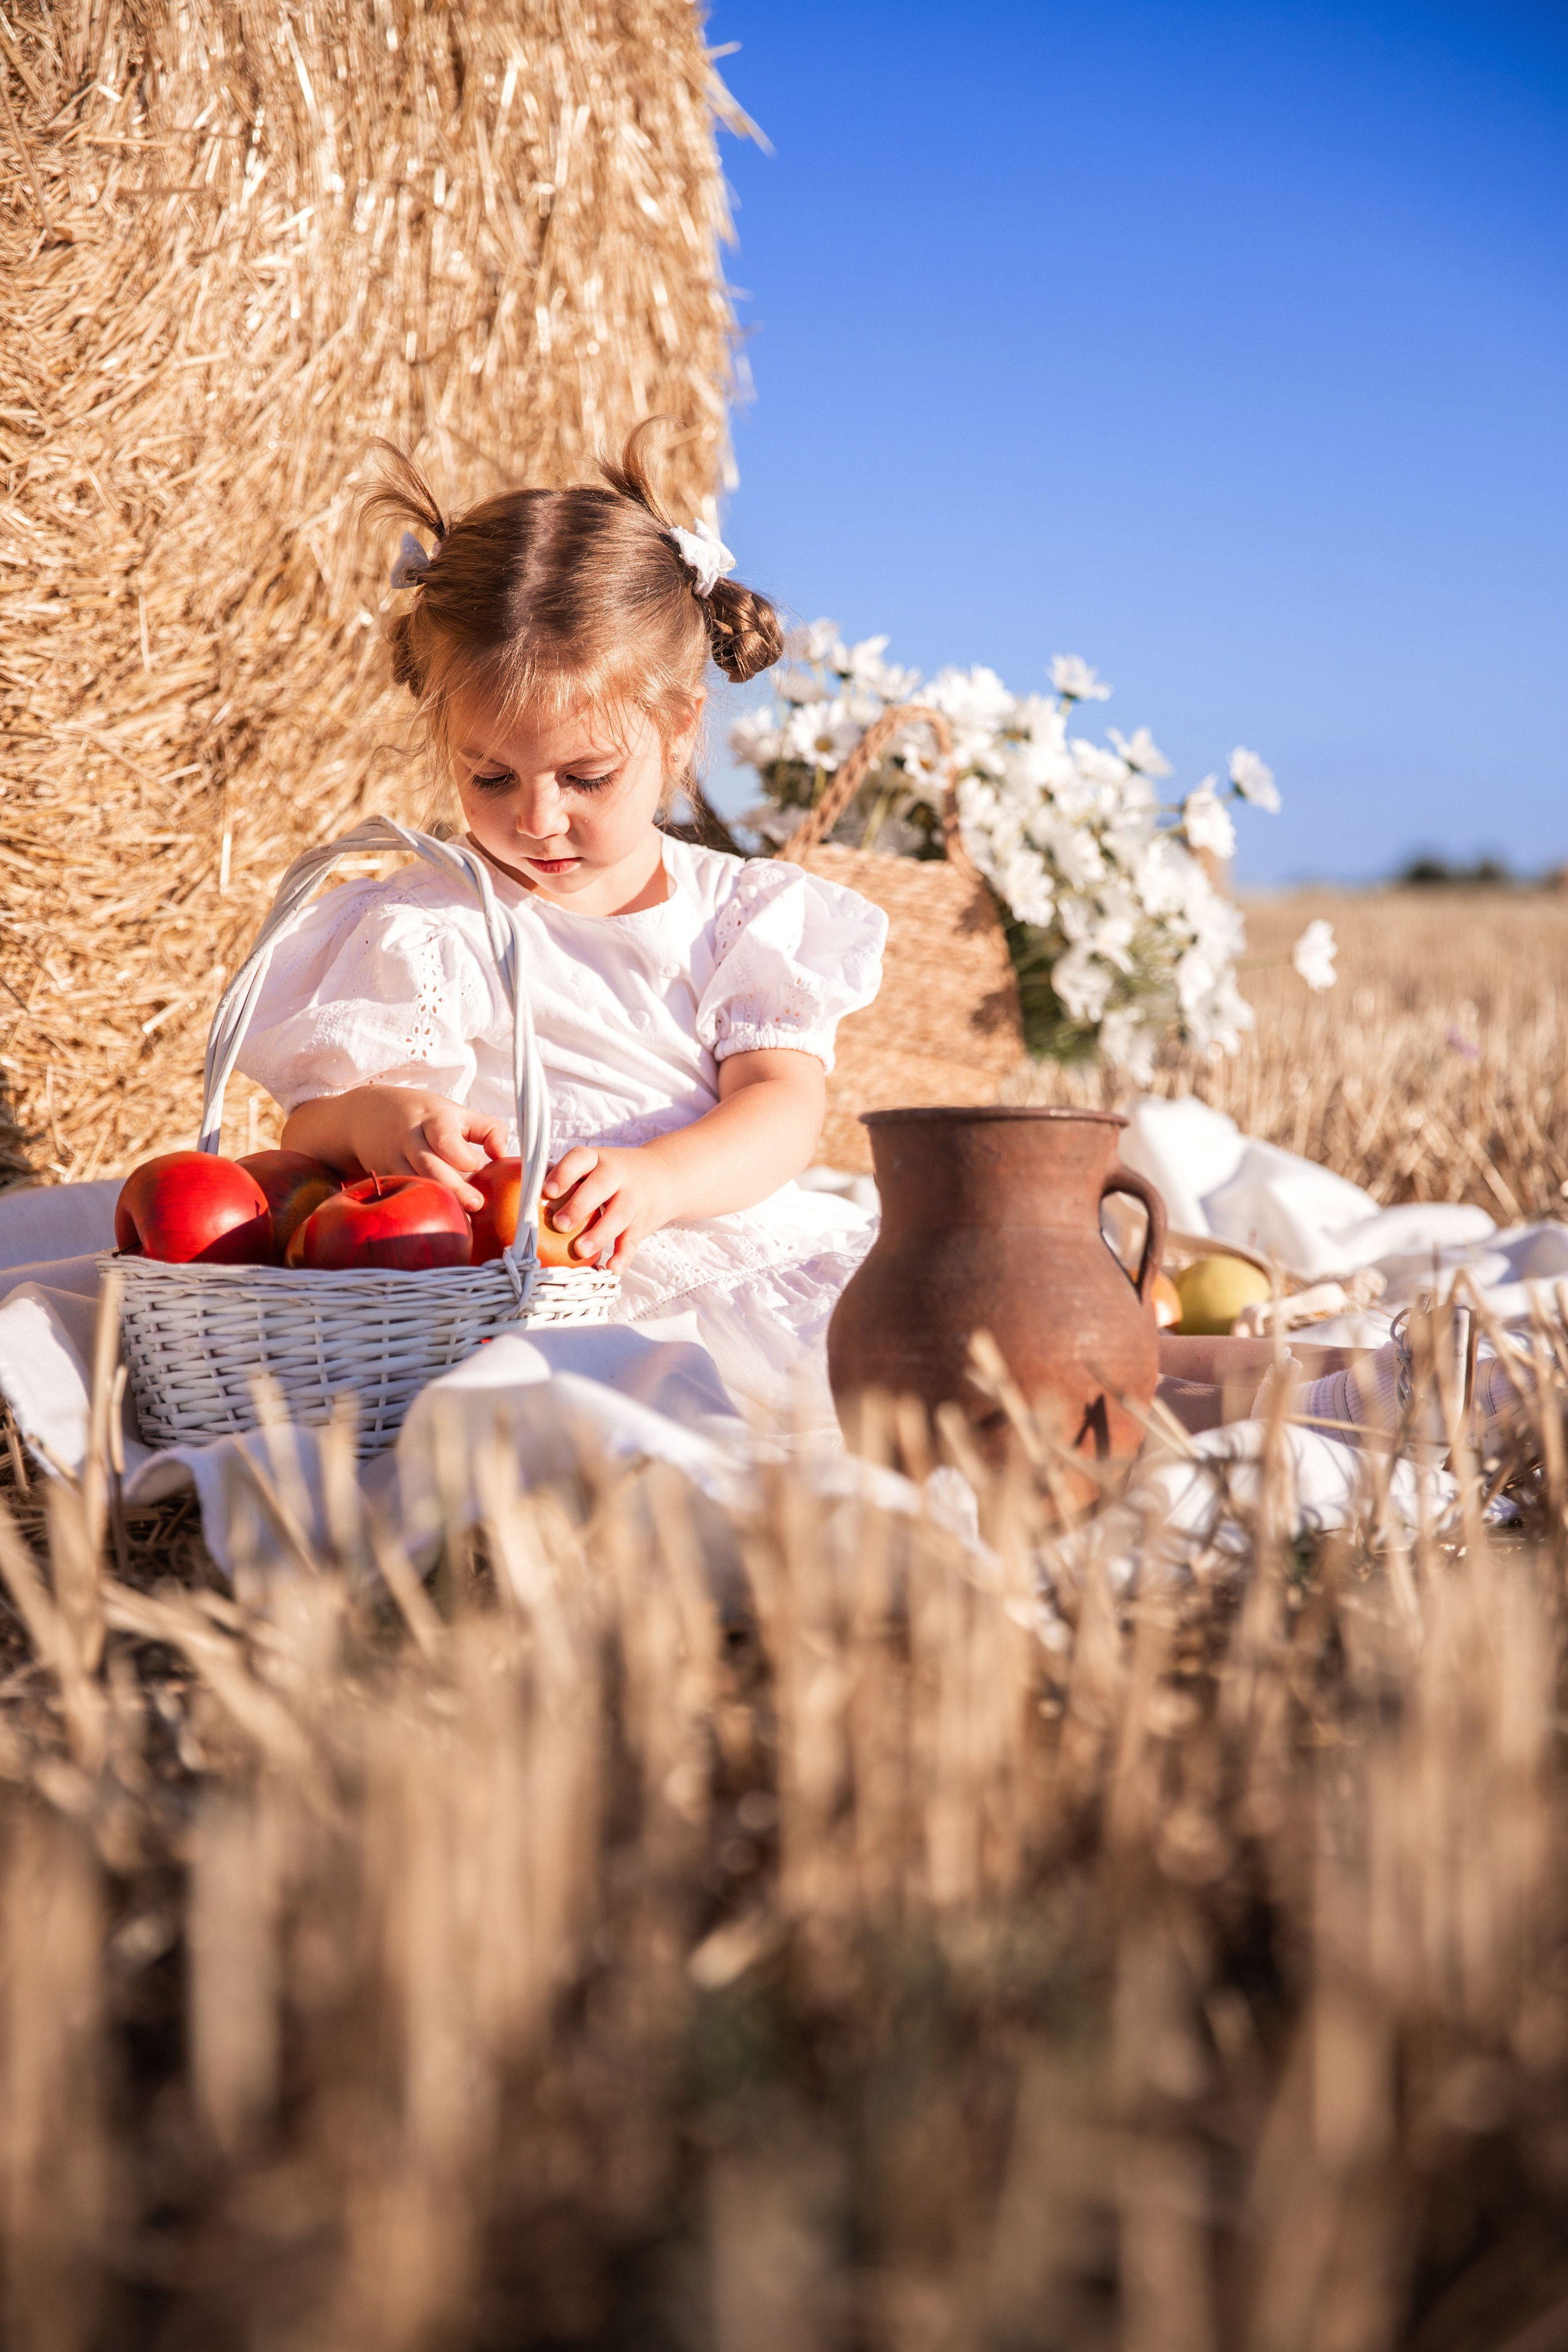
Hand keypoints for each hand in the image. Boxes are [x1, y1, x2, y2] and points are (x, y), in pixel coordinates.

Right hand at [284, 1086, 504, 1212]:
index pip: (446, 1139)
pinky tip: (435, 1218)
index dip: (464, 1157)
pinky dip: (417, 1206)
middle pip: (430, 1167)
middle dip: (454, 1188)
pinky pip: (399, 1194)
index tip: (478, 1167)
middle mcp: (409, 1139)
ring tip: (461, 1220)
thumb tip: (503, 1156)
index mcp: (432, 1120)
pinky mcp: (382, 1176)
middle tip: (476, 1205)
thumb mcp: (457, 1113)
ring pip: (413, 1184)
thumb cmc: (423, 1115)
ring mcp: (392, 1159)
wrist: (366, 1114)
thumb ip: (488, 1130)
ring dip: (436, 1201)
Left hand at [542, 1143, 676, 1270]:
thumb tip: (516, 1198)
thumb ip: (565, 1178)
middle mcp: (617, 1176)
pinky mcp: (642, 1223)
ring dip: (599, 1234)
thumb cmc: (612, 1174)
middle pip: (599, 1187)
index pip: (580, 1159)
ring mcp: (632, 1200)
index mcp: (598, 1159)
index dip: (564, 1173)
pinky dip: (623, 1256)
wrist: (664, 1175)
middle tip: (559, 1224)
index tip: (547, 1191)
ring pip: (618, 1216)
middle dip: (579, 1205)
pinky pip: (632, 1242)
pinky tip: (611, 1269)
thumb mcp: (594, 1165)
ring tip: (580, 1250)